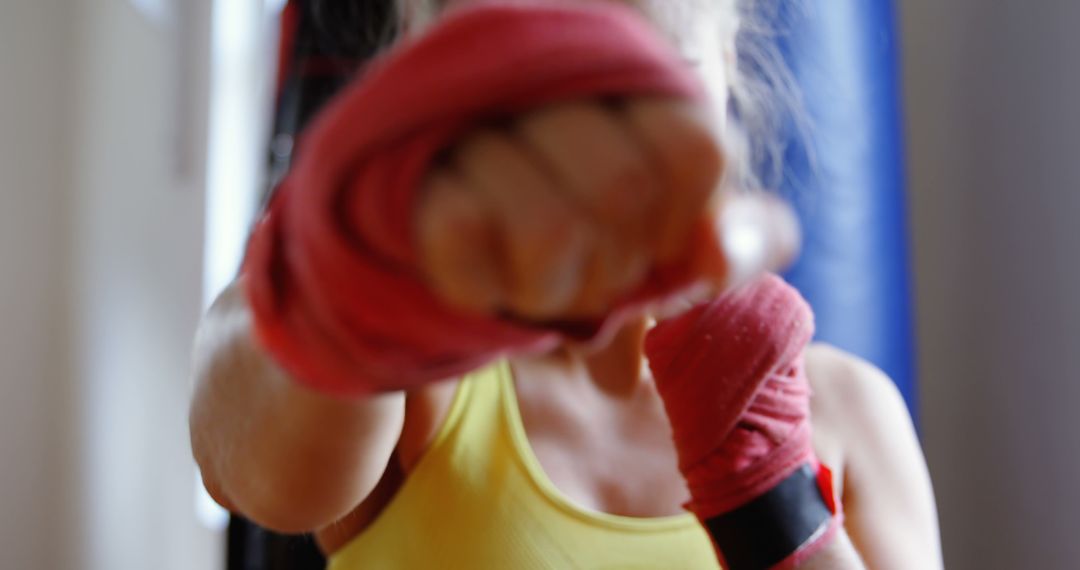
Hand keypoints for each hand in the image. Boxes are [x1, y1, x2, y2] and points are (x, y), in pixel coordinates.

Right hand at [416, 98, 725, 321]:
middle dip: (613, 269)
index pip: (691, 151)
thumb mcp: (677, 226)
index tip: (653, 244)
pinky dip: (481, 287)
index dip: (679, 223)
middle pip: (621, 193)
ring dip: (549, 289)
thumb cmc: (585, 221)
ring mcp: (473, 117)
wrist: (456, 204)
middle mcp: (552, 77)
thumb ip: (734, 242)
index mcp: (633, 81)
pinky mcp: (406, 169)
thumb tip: (713, 266)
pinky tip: (481, 277)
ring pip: (548, 227)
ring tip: (532, 280)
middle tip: (583, 272)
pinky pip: (463, 238)